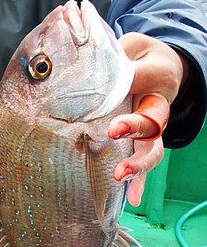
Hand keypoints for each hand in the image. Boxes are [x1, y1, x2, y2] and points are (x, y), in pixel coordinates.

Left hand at [108, 33, 188, 205]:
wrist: (159, 67)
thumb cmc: (136, 56)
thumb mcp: (128, 47)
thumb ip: (112, 56)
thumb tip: (86, 68)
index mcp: (155, 77)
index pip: (144, 79)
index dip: (132, 85)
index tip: (114, 90)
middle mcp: (156, 105)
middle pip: (152, 120)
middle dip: (135, 128)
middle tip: (114, 131)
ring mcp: (152, 128)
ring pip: (152, 147)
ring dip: (138, 163)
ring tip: (121, 176)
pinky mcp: (142, 142)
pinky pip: (142, 163)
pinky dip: (139, 183)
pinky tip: (132, 199)